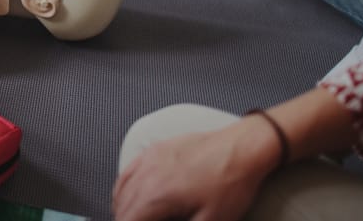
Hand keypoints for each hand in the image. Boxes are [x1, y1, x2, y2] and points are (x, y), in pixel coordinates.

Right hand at [113, 119, 279, 220]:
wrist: (241, 148)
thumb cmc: (229, 183)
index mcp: (156, 197)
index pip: (128, 220)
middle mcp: (146, 176)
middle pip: (122, 208)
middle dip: (127, 219)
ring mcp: (148, 160)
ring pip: (121, 190)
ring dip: (124, 208)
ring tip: (133, 218)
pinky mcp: (154, 150)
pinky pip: (128, 171)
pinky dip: (123, 188)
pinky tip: (129, 195)